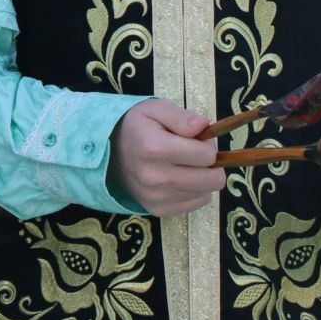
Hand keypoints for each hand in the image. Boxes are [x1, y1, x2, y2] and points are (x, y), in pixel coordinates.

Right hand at [108, 99, 223, 215]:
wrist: (107, 153)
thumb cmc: (137, 127)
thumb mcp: (155, 110)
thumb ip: (181, 116)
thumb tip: (204, 126)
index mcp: (155, 148)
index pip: (207, 155)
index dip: (207, 144)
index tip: (195, 140)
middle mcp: (156, 177)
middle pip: (213, 180)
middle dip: (210, 164)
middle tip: (195, 154)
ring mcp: (157, 197)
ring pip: (207, 192)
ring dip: (202, 178)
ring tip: (184, 165)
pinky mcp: (159, 210)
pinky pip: (196, 203)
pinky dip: (194, 191)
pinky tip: (179, 178)